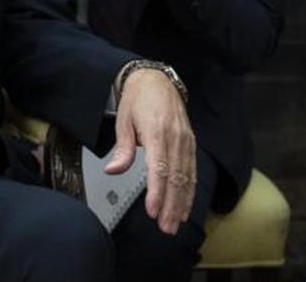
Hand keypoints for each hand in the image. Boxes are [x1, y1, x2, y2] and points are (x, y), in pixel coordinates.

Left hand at [106, 68, 195, 234]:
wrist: (156, 78)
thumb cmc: (138, 98)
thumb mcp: (124, 119)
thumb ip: (122, 147)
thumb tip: (113, 169)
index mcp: (158, 131)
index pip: (159, 168)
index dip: (158, 192)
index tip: (153, 211)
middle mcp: (176, 137)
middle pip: (176, 177)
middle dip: (172, 205)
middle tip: (166, 227)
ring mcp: (186, 140)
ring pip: (187, 176)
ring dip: (182, 202)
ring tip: (176, 223)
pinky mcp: (190, 142)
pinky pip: (193, 169)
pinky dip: (190, 190)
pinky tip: (186, 206)